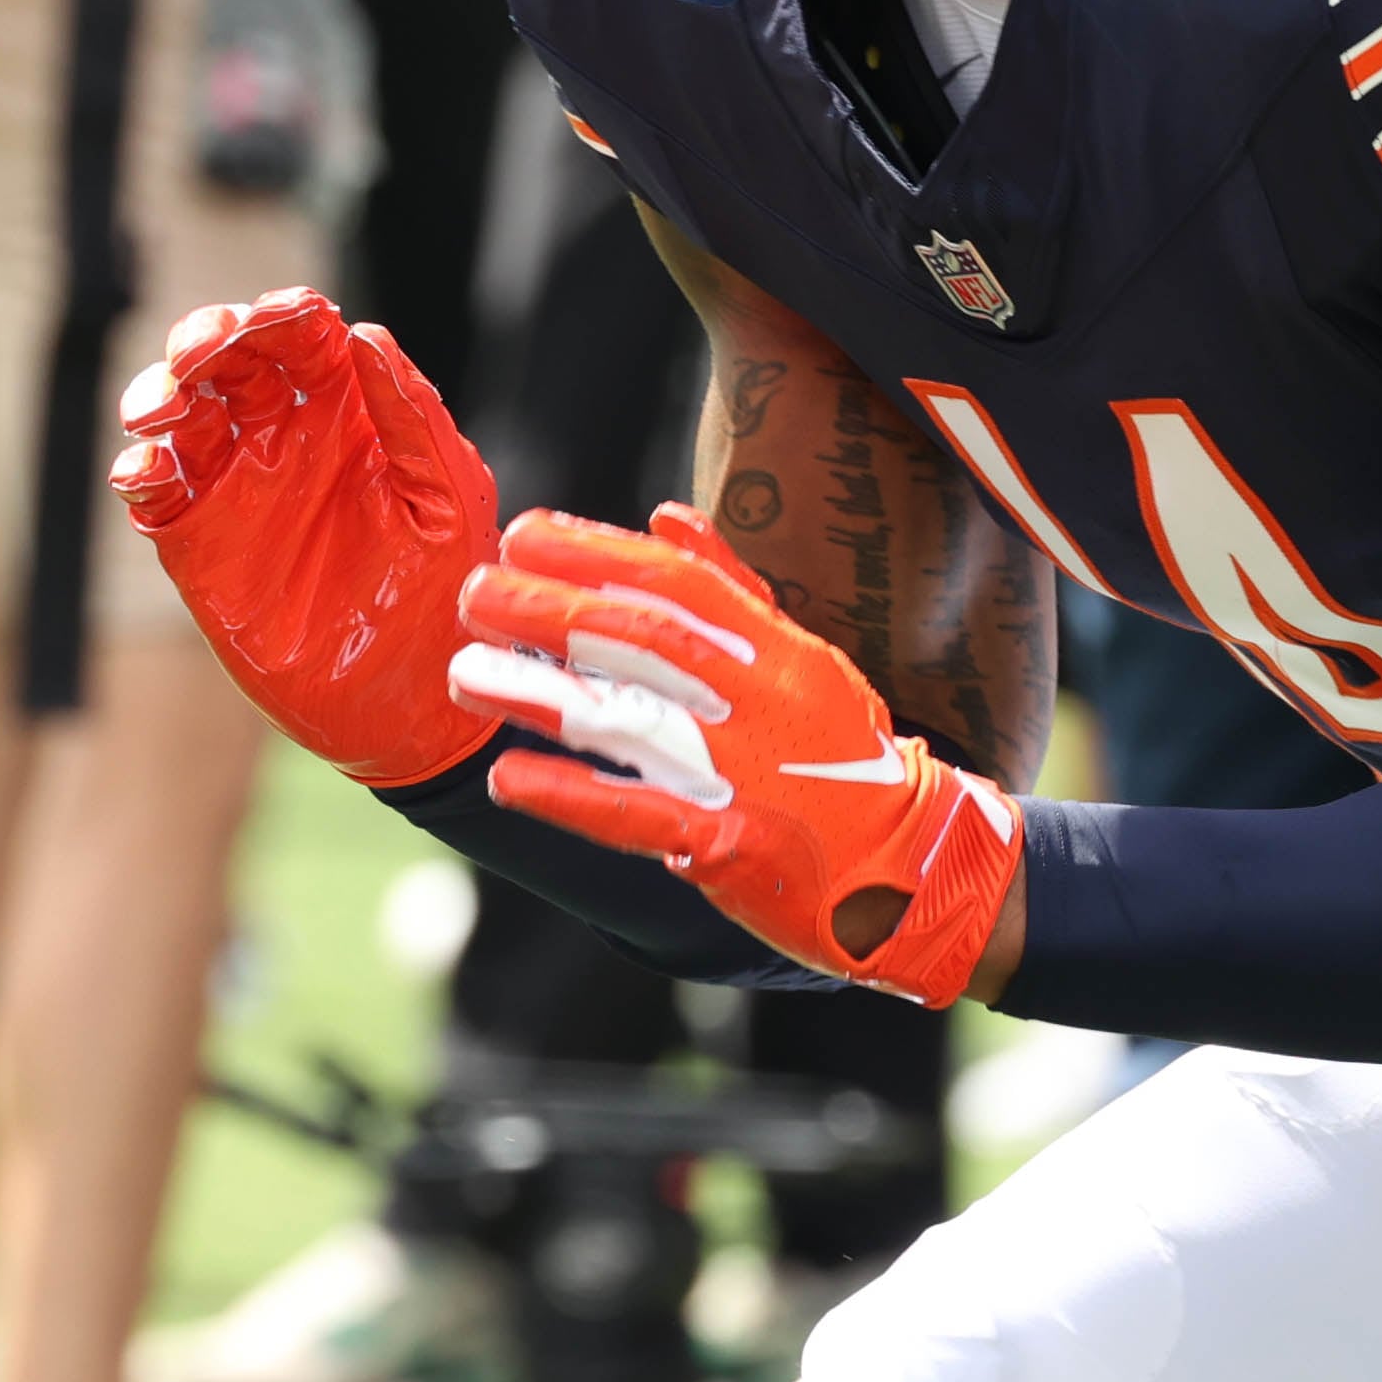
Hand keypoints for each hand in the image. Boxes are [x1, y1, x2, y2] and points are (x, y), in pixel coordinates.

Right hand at [113, 287, 500, 786]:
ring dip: (161, 394)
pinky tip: (148, 472)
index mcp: (348, 415)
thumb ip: (411, 418)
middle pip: (231, 361)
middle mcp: (286, 439)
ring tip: (163, 410)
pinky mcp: (199, 545)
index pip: (303, 340)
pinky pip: (156, 494)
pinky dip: (141, 471)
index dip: (283, 315)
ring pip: (181, 415)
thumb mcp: (447, 498)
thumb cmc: (446, 594)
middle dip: (208, 338)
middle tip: (200, 351)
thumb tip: (364, 334)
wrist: (413, 705)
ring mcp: (238, 490)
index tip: (277, 316)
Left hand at [449, 504, 1016, 1004]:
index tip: (526, 534)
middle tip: (474, 594)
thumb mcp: (806, 660)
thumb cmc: (846, 758)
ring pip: (626, 720)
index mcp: (778, 652)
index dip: (596, 554)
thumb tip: (666, 517)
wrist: (915, 864)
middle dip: (548, 612)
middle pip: (641, 642)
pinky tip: (508, 778)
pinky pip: (635, 815)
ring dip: (537, 694)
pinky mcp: (727, 845)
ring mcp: (743, 775)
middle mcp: (759, 704)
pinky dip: (569, 794)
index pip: (676, 585)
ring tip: (466, 673)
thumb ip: (734, 591)